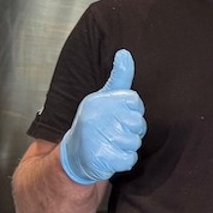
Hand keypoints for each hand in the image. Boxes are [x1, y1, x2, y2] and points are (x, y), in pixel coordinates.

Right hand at [58, 49, 146, 184]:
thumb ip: (119, 78)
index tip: (119, 115)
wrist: (74, 156)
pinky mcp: (101, 159)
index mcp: (98, 101)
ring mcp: (97, 138)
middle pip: (138, 123)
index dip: (132, 111)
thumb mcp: (104, 97)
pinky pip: (130, 159)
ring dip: (127, 146)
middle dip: (132, 130)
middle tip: (115, 132)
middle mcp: (96, 117)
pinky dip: (124, 160)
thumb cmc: (95, 124)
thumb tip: (125, 53)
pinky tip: (110, 155)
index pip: (135, 101)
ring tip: (110, 143)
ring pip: (135, 142)